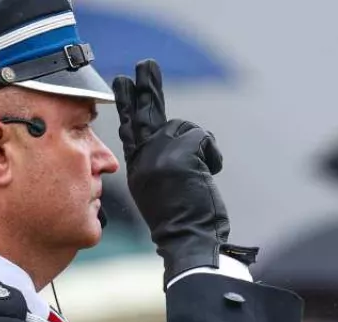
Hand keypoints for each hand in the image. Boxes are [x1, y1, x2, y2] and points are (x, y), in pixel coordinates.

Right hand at [112, 59, 229, 280]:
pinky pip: (202, 137)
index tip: (123, 84)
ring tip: (204, 172)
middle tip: (146, 65)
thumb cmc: (182, 224)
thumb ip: (162, 164)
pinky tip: (211, 172)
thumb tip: (177, 140)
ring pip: (185, 127)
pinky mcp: (178, 152)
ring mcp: (158, 153)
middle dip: (146, 89)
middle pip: (144, 115)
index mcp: (137, 168)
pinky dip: (213, 154)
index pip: (130, 130)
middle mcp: (142, 157)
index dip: (129, 107)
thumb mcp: (163, 190)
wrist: (188, 241)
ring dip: (201, 146)